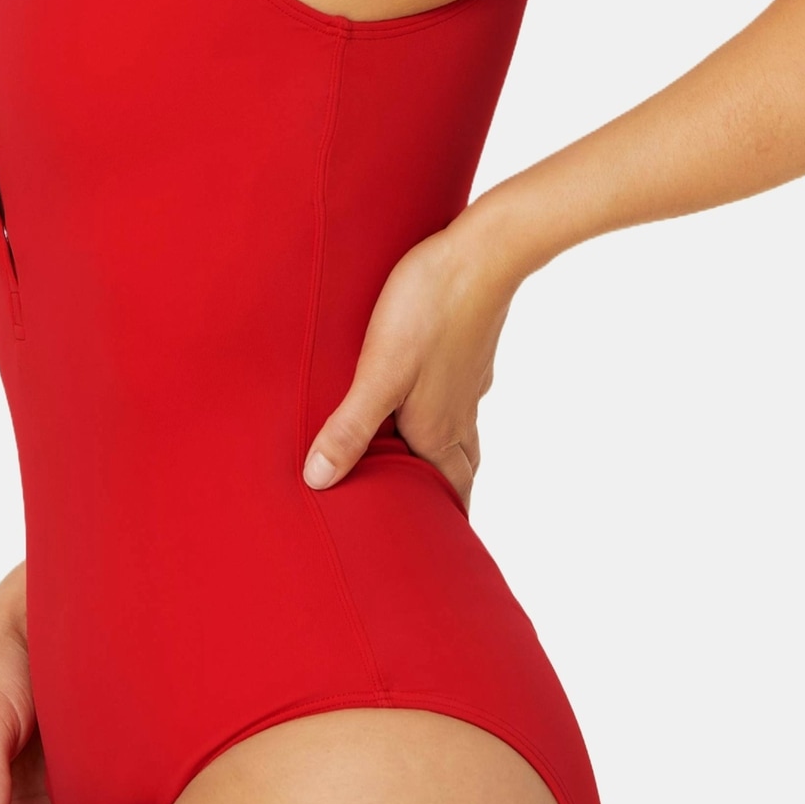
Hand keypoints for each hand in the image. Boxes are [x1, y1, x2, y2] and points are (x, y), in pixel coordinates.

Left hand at [300, 213, 516, 514]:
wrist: (486, 250)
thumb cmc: (429, 309)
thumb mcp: (378, 371)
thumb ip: (349, 427)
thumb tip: (318, 483)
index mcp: (437, 428)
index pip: (448, 494)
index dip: (443, 523)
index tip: (438, 553)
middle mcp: (458, 411)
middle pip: (459, 468)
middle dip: (447, 497)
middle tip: (430, 517)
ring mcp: (468, 377)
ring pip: (460, 429)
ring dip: (444, 451)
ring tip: (421, 460)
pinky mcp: (469, 345)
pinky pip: (458, 391)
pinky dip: (445, 406)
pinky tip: (429, 387)